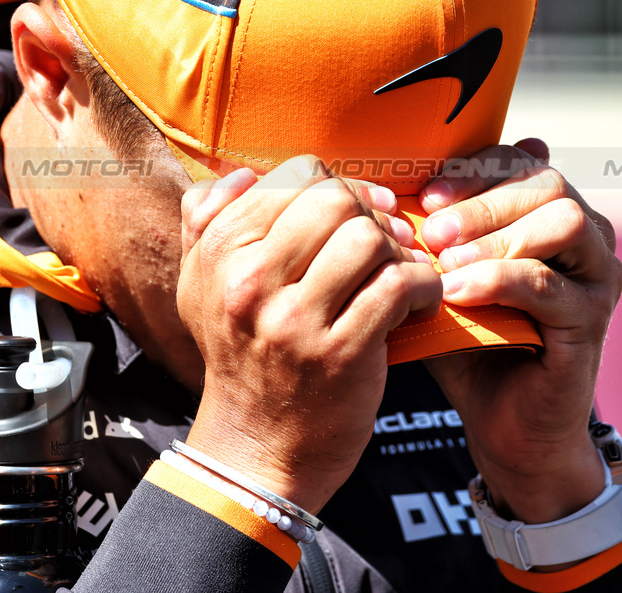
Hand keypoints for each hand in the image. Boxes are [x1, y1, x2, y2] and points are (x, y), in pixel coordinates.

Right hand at [177, 156, 440, 514]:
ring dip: (400, 251)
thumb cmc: (239, 359)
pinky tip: (419, 305)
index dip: (340, 187)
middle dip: (372, 214)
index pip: (295, 177)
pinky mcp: (340, 353)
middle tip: (386, 244)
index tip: (359, 216)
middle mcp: (249, 281)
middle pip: (335, 199)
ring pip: (369, 237)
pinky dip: (423, 287)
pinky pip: (399, 285)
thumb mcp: (198, 288)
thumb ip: (206, 221)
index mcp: (220, 253)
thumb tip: (244, 171)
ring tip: (400, 275)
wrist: (255, 450)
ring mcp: (294, 320)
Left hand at [418, 139, 621, 526]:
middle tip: (430, 229)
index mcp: (553, 213)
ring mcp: (597, 278)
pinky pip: (549, 283)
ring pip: (562, 222)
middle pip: (548, 183)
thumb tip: (395, 180)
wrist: (503, 422)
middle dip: (483, 200)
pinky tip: (455, 292)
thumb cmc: (469, 341)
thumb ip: (432, 230)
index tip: (424, 197)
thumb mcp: (443, 275)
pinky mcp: (592, 321)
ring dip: (496, 235)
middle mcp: (589, 236)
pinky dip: (496, 280)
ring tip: (444, 260)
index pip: (524, 161)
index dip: (474, 170)